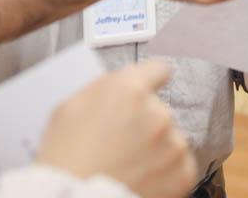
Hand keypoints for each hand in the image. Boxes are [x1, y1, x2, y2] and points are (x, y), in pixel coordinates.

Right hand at [36, 61, 197, 197]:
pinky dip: (165, 172)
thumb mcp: (68, 109)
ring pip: (169, 138)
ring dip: (155, 148)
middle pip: (158, 109)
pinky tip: (141, 178)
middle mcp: (157, 112)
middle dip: (143, 123)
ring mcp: (173, 143)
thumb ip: (101, 89)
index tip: (148, 90)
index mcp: (129, 89)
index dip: (150, 81)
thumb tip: (119, 84)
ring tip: (128, 166)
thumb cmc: (64, 161)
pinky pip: (180, 164)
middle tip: (120, 144)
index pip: (158, 69)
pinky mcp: (183, 171)